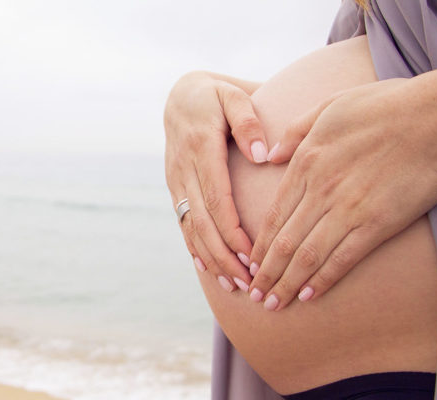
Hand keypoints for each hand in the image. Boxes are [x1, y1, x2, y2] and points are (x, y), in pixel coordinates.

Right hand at [164, 71, 266, 290]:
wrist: (180, 96)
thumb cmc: (216, 96)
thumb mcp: (233, 96)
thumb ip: (248, 121)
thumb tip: (262, 156)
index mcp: (200, 148)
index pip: (216, 200)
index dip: (232, 232)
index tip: (253, 255)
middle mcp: (183, 170)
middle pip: (202, 223)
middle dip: (225, 256)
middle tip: (250, 283)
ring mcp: (175, 181)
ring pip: (190, 228)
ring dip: (212, 259)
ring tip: (235, 284)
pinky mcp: (174, 187)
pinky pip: (182, 223)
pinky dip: (195, 248)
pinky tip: (210, 269)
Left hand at [247, 78, 436, 309]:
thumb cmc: (386, 106)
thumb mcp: (329, 106)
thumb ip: (294, 132)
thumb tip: (268, 155)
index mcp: (306, 163)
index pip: (274, 214)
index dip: (259, 245)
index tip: (248, 264)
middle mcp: (320, 190)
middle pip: (284, 241)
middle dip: (265, 273)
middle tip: (254, 295)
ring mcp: (347, 209)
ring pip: (307, 255)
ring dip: (287, 283)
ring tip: (274, 304)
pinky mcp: (377, 224)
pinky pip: (343, 258)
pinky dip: (323, 279)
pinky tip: (310, 295)